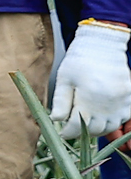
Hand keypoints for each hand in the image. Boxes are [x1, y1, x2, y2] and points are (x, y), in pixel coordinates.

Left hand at [53, 21, 130, 138]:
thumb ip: (61, 102)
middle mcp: (108, 104)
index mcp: (89, 99)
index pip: (77, 126)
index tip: (61, 133)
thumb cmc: (80, 60)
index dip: (67, 132)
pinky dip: (112, 122)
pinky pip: (122, 119)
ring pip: (110, 127)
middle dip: (81, 132)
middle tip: (72, 128)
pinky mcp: (129, 99)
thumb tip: (55, 120)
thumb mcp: (64, 79)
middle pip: (94, 129)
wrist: (103, 46)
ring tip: (85, 123)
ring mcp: (121, 103)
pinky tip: (101, 116)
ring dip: (97, 129)